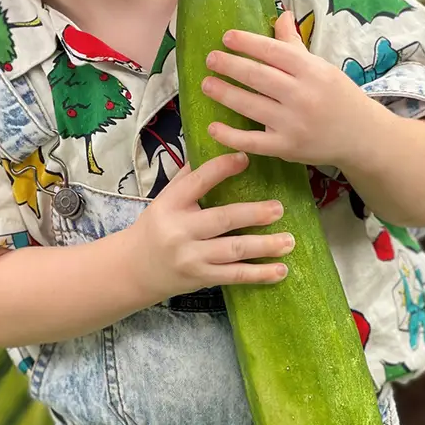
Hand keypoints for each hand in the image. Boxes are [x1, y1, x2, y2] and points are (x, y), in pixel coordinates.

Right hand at [130, 152, 293, 302]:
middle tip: (279, 208)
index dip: (222, 168)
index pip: (199, 181)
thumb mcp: (166, 198)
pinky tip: (280, 270)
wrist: (135, 269)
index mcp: (171, 203)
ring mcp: (191, 256)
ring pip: (233, 250)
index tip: (245, 158)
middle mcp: (180, 229)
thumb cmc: (157, 226)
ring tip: (289, 241)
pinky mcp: (200, 278)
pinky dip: (259, 274)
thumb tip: (217, 146)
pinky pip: (234, 275)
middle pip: (223, 219)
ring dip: (264, 246)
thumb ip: (189, 177)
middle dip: (254, 214)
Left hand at [202, 10, 381, 166]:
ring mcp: (293, 124)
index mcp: (312, 71)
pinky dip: (230, 136)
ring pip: (250, 106)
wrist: (362, 136)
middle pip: (258, 76)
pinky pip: (252, 141)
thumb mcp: (321, 66)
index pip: (274, 51)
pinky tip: (212, 127)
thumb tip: (280, 14)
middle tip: (210, 58)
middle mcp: (302, 96)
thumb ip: (294, 44)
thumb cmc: (338, 95)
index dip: (248, 43)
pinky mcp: (286, 148)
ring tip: (206, 84)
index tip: (226, 37)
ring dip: (224, 93)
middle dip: (229, 65)